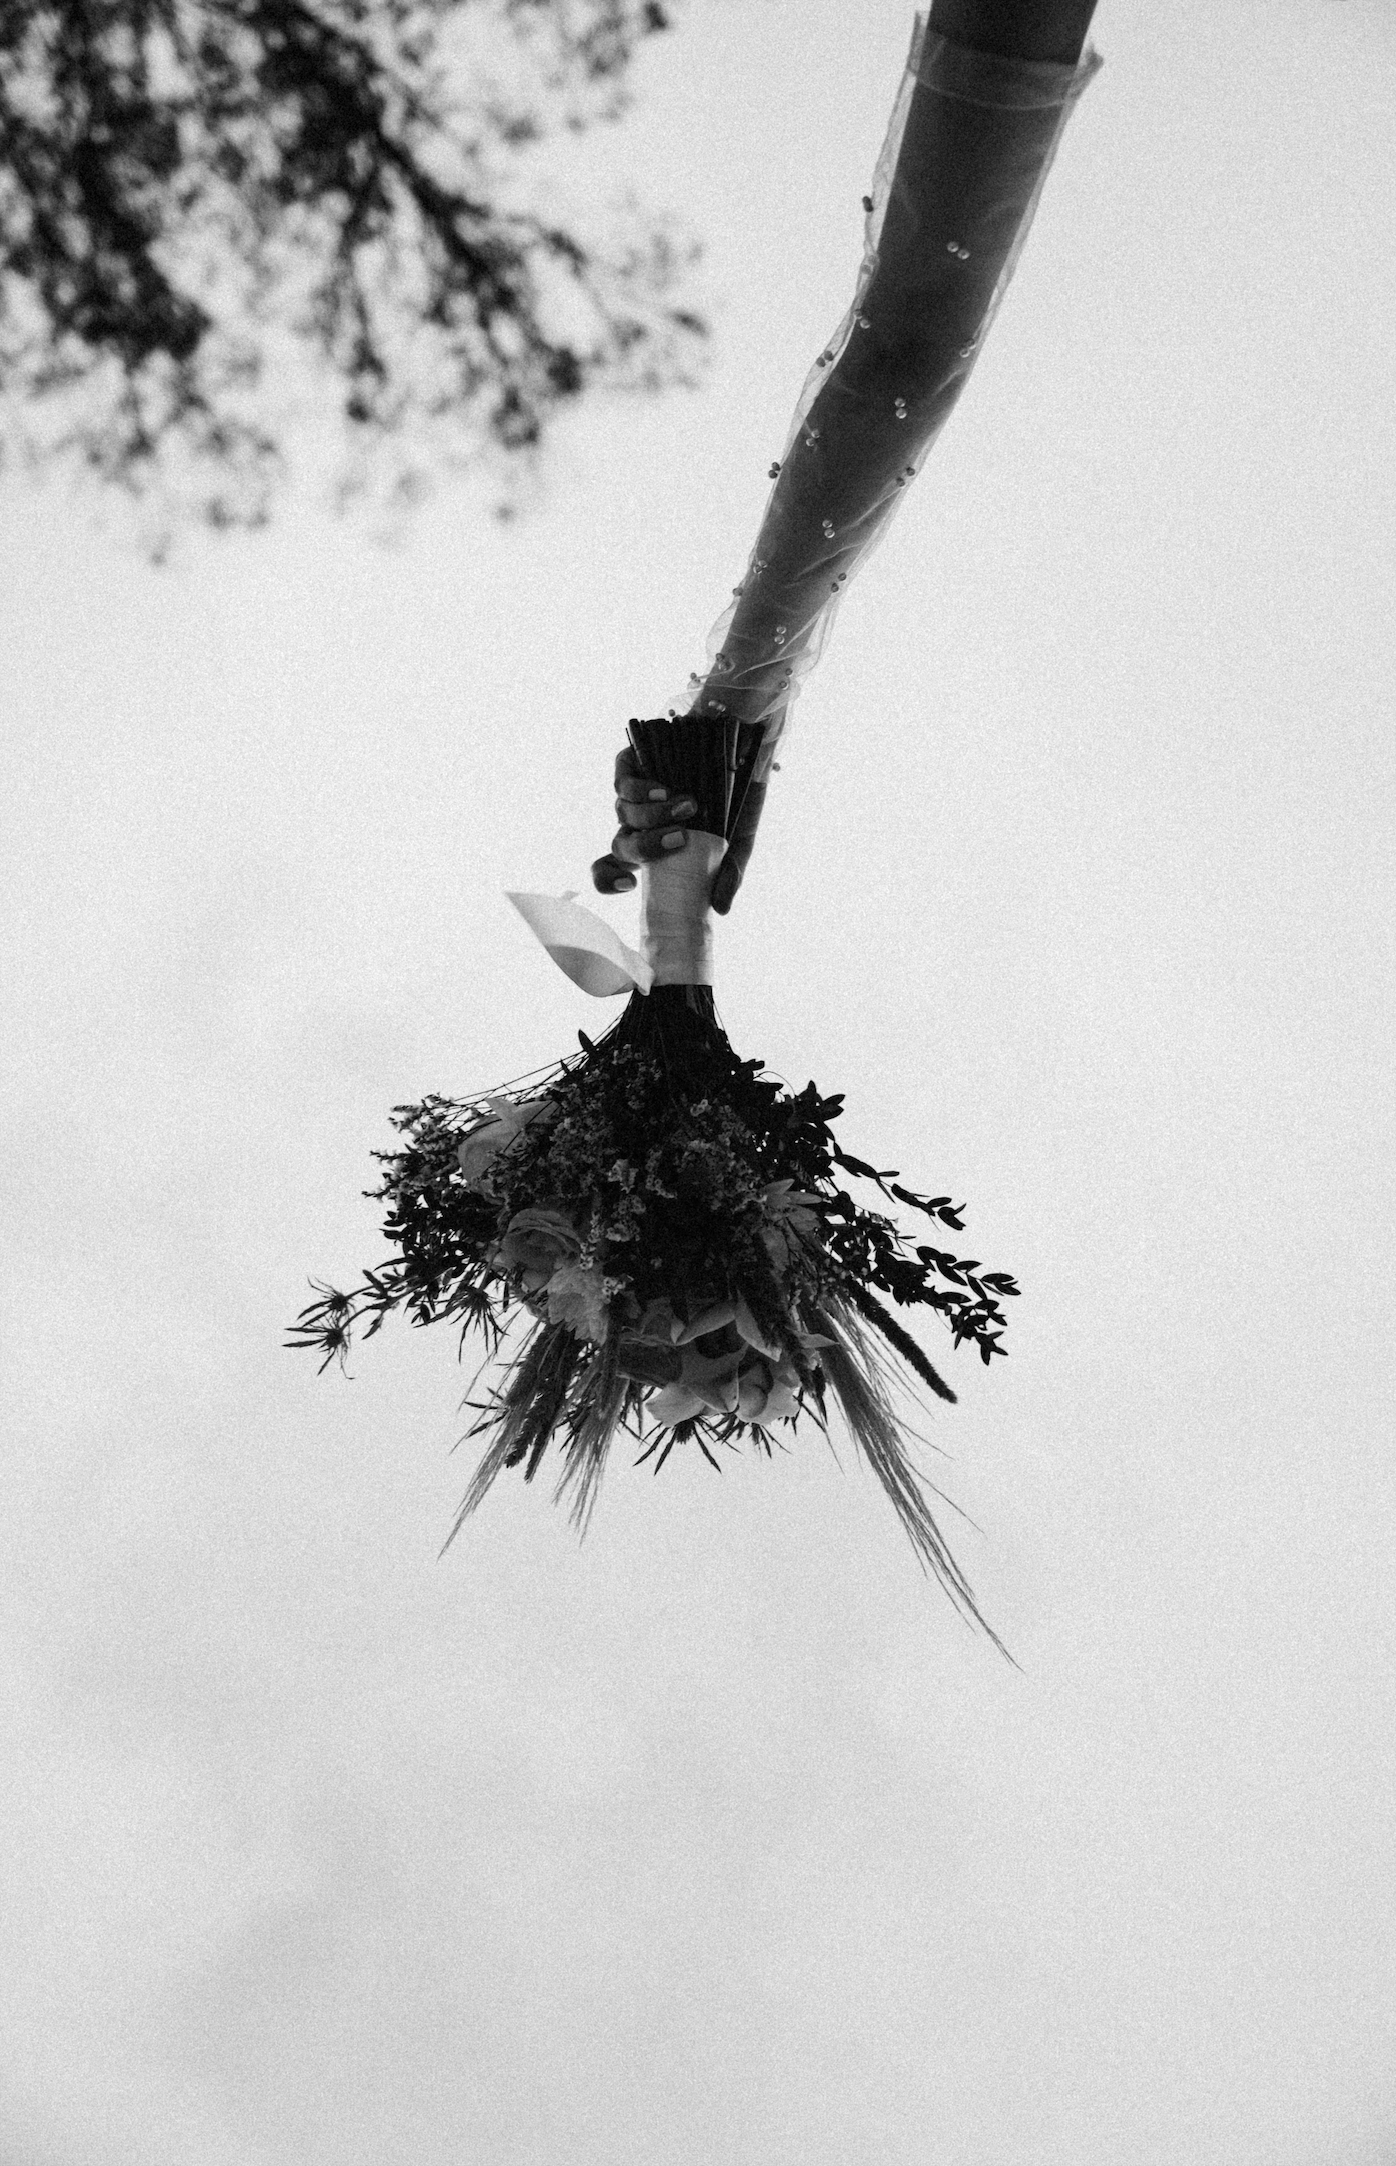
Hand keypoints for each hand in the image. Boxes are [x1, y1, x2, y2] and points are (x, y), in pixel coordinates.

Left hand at [590, 746, 767, 915]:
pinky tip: (664, 791)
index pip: (616, 867)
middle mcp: (640, 821)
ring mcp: (634, 792)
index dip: (609, 880)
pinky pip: (623, 781)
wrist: (749, 734)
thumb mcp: (742, 834)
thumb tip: (720, 910)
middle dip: (645, 848)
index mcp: (657, 844)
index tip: (629, 886)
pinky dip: (641, 790)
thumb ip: (730, 871)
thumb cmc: (742, 790)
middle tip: (680, 839)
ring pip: (623, 814)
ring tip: (688, 806)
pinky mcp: (632, 761)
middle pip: (621, 845)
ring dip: (652, 816)